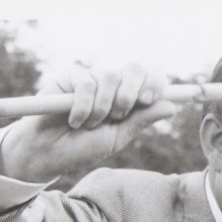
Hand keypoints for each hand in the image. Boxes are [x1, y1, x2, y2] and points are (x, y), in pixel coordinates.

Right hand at [0, 62, 176, 180]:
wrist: (50, 153)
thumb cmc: (83, 148)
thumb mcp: (117, 137)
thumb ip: (140, 120)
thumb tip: (171, 107)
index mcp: (128, 98)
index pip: (149, 77)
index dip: (153, 83)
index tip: (147, 99)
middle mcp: (112, 85)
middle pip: (134, 67)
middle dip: (130, 91)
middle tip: (118, 114)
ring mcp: (91, 77)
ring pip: (109, 76)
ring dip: (102, 107)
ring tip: (89, 125)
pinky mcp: (70, 76)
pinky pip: (86, 82)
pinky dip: (83, 107)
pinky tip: (74, 121)